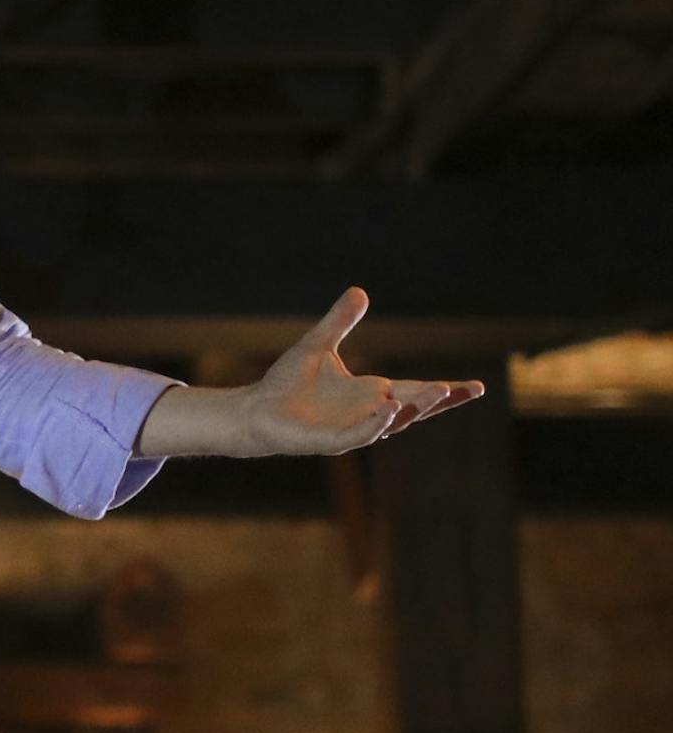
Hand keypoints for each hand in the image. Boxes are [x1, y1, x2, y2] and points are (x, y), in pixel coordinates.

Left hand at [241, 287, 486, 456]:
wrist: (255, 409)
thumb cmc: (286, 383)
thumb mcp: (318, 345)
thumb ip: (340, 321)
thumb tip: (360, 291)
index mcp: (370, 393)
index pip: (416, 391)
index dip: (446, 391)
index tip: (477, 387)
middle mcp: (367, 413)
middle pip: (413, 409)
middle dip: (439, 401)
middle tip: (466, 389)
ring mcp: (352, 429)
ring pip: (392, 423)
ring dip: (413, 410)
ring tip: (438, 392)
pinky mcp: (331, 441)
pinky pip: (360, 434)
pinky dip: (376, 423)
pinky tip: (389, 408)